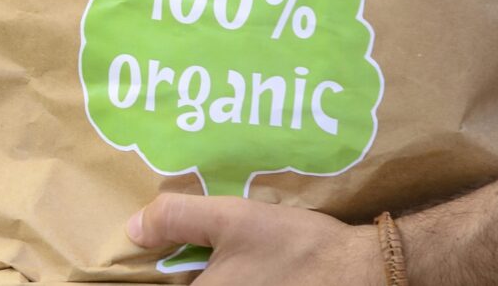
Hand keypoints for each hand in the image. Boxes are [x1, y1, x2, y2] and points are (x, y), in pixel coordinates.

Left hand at [127, 193, 375, 285]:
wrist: (364, 271)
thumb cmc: (295, 247)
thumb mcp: (232, 218)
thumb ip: (177, 219)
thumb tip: (133, 230)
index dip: (160, 276)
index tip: (166, 258)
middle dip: (190, 275)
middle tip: (197, 253)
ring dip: (214, 276)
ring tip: (239, 260)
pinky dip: (241, 281)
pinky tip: (257, 270)